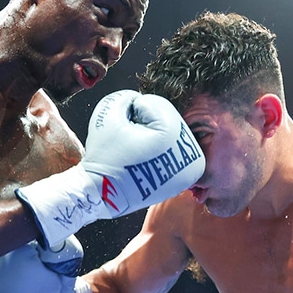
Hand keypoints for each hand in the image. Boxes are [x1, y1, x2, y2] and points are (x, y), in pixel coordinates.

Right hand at [16, 89, 204, 246]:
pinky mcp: (185, 179)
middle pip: (168, 118)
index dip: (132, 112)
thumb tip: (139, 100)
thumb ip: (125, 97)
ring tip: (137, 151)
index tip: (123, 130)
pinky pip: (176, 151)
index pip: (154, 105)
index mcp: (171, 134)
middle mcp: (187, 152)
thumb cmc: (105, 155)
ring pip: (173, 134)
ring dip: (156, 135)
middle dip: (147, 123)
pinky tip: (145, 160)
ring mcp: (189, 168)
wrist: (103, 195)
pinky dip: (162, 150)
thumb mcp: (107, 115)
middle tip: (129, 140)